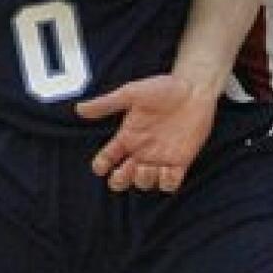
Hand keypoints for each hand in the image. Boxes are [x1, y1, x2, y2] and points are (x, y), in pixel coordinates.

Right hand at [76, 75, 217, 191]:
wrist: (194, 88)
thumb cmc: (163, 88)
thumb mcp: (131, 93)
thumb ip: (106, 103)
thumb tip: (79, 110)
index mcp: (127, 137)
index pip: (107, 159)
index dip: (101, 166)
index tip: (102, 165)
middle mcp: (141, 151)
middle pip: (123, 177)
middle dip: (120, 180)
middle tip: (124, 171)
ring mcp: (160, 158)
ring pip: (145, 183)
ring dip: (143, 181)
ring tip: (146, 166)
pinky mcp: (180, 162)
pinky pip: (170, 184)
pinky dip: (165, 182)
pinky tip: (166, 169)